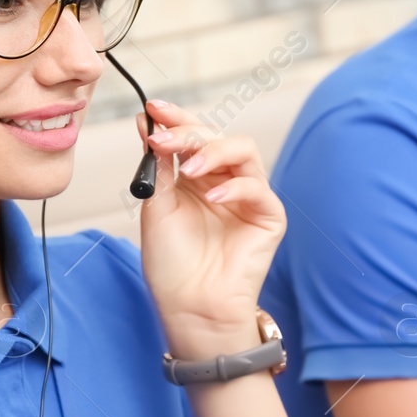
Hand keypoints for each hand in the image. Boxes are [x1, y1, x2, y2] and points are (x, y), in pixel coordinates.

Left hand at [134, 100, 286, 360]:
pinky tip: (211, 198)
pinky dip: (235, 187)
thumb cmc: (172, 264)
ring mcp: (248, 197)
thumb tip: (148, 123)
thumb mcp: (156, 206)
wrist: (190, 308)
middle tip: (164, 137)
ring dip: (213, 151)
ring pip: (243, 150)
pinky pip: (257, 188)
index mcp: (196, 178)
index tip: (153, 108)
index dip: (176, 119)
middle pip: (217, 136)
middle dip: (189, 131)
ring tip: (190, 168)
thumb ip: (158, 166)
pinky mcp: (268, 216)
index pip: (192, 136)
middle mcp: (223, 181)